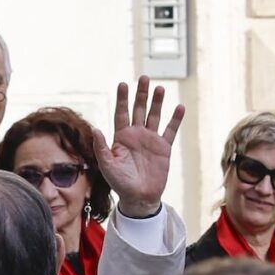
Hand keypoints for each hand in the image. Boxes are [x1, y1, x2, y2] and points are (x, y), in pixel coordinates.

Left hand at [94, 75, 184, 217]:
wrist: (138, 196)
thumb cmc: (120, 183)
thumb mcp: (107, 166)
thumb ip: (101, 148)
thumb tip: (95, 129)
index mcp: (121, 137)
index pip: (121, 113)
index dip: (122, 99)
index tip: (123, 84)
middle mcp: (136, 135)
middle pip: (139, 110)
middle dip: (141, 94)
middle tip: (144, 78)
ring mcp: (150, 140)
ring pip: (154, 116)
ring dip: (157, 102)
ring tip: (160, 88)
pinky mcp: (164, 147)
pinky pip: (170, 130)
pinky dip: (175, 119)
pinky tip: (179, 107)